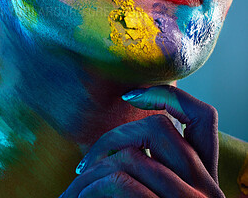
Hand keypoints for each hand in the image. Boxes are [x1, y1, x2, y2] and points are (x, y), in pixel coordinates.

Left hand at [61, 85, 224, 196]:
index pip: (203, 116)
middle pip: (158, 127)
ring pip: (134, 154)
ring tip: (76, 186)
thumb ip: (156, 170)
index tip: (130, 96)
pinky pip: (124, 183)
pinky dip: (93, 186)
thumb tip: (119, 142)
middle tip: (86, 161)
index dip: (168, 95)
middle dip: (113, 135)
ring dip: (94, 165)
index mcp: (203, 177)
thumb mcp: (160, 193)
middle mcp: (206, 187)